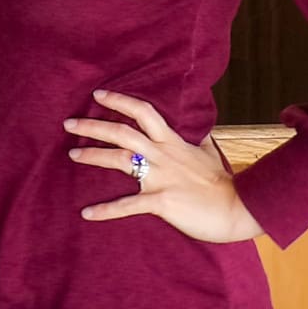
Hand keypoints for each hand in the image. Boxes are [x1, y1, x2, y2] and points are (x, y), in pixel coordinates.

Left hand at [64, 89, 263, 243]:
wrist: (238, 207)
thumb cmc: (223, 183)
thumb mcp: (211, 152)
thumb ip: (201, 139)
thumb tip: (202, 127)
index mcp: (173, 142)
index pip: (143, 112)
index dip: (120, 101)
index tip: (99, 95)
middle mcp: (162, 155)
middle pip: (122, 132)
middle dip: (93, 126)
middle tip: (69, 123)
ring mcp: (160, 177)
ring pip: (120, 159)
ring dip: (93, 156)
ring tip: (72, 156)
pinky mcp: (160, 201)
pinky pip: (127, 205)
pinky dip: (105, 210)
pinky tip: (87, 213)